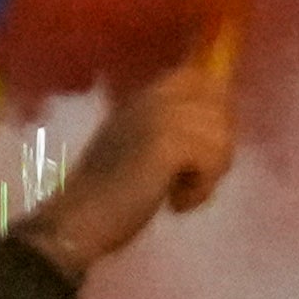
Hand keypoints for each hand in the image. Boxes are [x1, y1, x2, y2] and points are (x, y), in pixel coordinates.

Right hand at [18, 32, 238, 281]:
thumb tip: (221, 118)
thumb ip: (173, 127)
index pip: (203, 78)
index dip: (216, 112)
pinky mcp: (165, 144)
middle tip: (188, 180)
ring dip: (208, 175)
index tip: (201, 150)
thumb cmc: (108, 192)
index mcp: (147, 95)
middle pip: (221, 106)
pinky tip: (175, 204)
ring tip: (179, 194)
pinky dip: (200, 190)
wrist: (77, 220)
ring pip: (221, 136)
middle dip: (217, 148)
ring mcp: (159, 117)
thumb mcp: (141, 146)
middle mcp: (153, 97)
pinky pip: (212, 160)